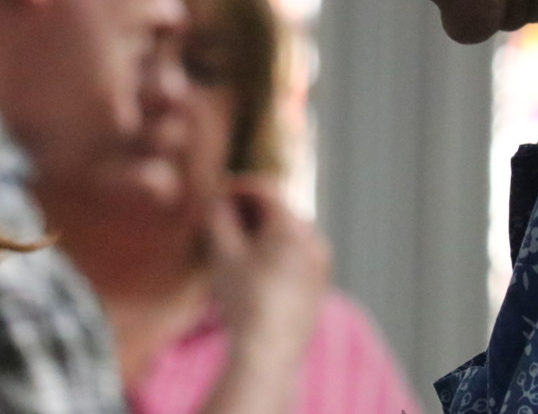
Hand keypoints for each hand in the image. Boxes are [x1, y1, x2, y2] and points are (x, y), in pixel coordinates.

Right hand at [204, 175, 330, 364]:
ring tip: (233, 243)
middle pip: (279, 210)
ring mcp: (320, 263)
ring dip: (261, 231)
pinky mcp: (318, 284)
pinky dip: (274, 251)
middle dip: (249, 210)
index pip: (265, 190)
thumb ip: (218, 219)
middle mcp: (314, 240)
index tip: (217, 193)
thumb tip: (218, 202)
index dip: (237, 186)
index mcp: (294, 227)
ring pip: (287, 234)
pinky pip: (295, 254)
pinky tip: (251, 267)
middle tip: (222, 216)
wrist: (269, 352)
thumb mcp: (223, 255)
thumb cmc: (245, 301)